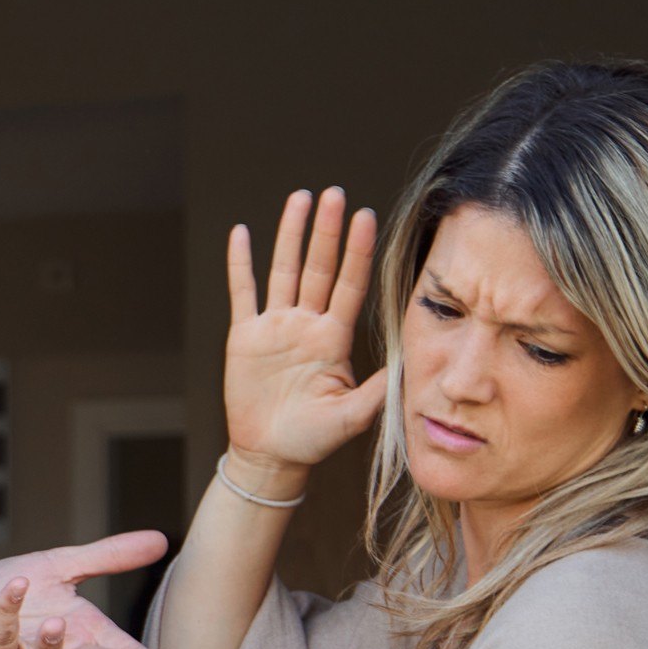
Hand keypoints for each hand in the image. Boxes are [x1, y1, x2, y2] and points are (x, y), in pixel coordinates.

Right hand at [225, 186, 386, 471]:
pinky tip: (241, 233)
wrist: (271, 455)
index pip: (349, 286)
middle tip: (334, 194)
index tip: (366, 217)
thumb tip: (407, 366)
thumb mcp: (353, 417)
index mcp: (333, 339)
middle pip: (318, 267)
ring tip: (300, 199)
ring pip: (283, 270)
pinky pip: (243, 293)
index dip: (358, 252)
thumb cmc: (313, 440)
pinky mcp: (246, 336)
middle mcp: (306, 325)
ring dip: (291, 234)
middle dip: (326, 231)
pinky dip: (240, 263)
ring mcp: (276, 327)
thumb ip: (378, 392)